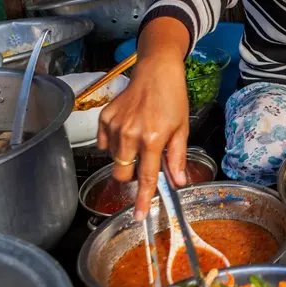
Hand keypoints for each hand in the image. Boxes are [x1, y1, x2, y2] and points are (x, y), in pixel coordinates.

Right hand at [97, 19, 189, 220]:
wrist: (156, 70)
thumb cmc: (173, 97)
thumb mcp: (182, 128)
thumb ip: (177, 157)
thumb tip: (177, 181)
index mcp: (153, 138)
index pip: (147, 177)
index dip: (144, 199)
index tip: (139, 216)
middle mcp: (130, 134)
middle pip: (123, 173)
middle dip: (132, 176)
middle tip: (145, 163)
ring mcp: (114, 126)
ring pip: (113, 159)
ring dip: (125, 157)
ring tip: (140, 138)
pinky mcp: (104, 118)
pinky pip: (104, 143)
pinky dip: (115, 144)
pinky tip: (128, 131)